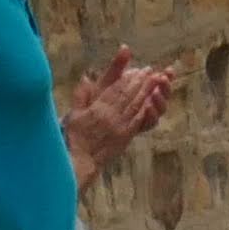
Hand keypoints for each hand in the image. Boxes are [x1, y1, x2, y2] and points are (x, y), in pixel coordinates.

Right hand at [62, 50, 176, 168]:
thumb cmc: (76, 137)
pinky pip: (137, 120)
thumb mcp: (74, 114)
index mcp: (98, 109)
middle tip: (150, 70)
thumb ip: (81, 95)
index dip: (128, 78)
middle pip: (129, 95)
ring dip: (146, 92)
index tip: (137, 69)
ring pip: (135, 106)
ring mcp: (120, 127)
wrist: (82, 161)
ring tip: (154, 81)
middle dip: (141, 81)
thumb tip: (85, 77)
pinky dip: (145, 110)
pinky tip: (151, 102)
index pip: (116, 90)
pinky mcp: (126, 136)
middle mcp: (111, 116)